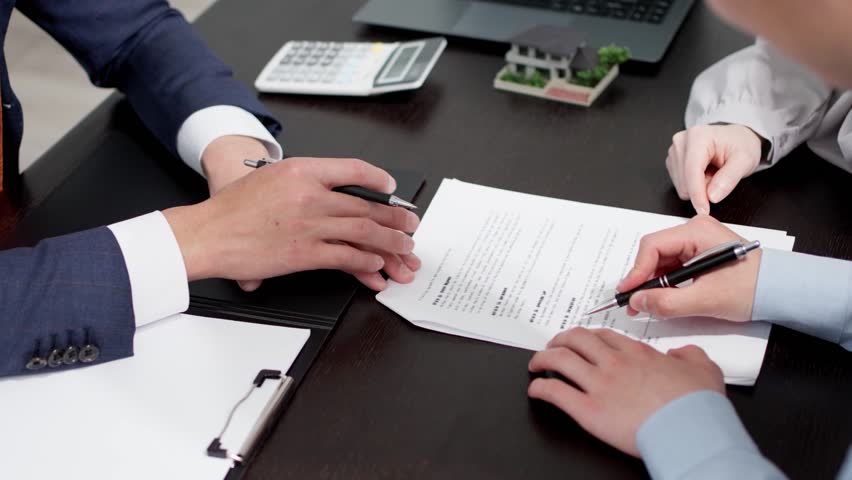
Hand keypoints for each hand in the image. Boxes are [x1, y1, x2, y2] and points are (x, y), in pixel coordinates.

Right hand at [162, 157, 420, 289]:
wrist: (207, 233)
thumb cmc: (232, 209)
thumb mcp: (270, 177)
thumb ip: (304, 182)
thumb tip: (332, 197)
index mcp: (302, 170)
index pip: (353, 169)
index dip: (378, 179)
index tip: (389, 188)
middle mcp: (310, 194)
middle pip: (366, 205)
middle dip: (394, 217)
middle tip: (410, 224)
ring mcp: (310, 225)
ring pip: (364, 231)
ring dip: (390, 242)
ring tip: (404, 248)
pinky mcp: (305, 253)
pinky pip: (346, 256)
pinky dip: (366, 261)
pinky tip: (376, 264)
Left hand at [528, 327, 724, 456]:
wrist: (691, 431)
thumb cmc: (697, 405)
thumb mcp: (704, 368)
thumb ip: (690, 355)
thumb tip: (682, 353)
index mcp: (637, 353)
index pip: (603, 336)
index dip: (588, 336)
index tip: (583, 341)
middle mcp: (614, 363)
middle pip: (576, 339)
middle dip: (560, 340)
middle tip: (554, 346)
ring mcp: (599, 385)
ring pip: (559, 360)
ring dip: (542, 359)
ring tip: (537, 363)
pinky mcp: (588, 410)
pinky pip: (555, 392)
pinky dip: (540, 388)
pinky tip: (536, 390)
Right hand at [618, 215, 759, 320]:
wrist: (781, 290)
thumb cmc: (753, 289)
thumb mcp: (707, 300)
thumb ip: (668, 302)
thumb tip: (637, 302)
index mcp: (697, 232)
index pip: (653, 246)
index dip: (636, 271)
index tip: (627, 293)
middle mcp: (695, 231)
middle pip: (654, 252)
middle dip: (642, 278)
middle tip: (633, 303)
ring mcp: (697, 241)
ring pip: (662, 260)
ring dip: (652, 282)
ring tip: (645, 304)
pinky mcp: (700, 253)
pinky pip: (673, 265)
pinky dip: (665, 282)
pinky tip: (661, 298)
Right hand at [666, 124, 762, 214]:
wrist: (736, 138)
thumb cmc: (740, 144)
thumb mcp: (745, 160)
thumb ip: (729, 178)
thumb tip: (712, 196)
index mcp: (698, 137)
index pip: (692, 171)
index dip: (697, 194)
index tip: (704, 210)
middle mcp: (682, 142)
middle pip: (684, 181)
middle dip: (702, 188)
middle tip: (720, 177)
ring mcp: (674, 151)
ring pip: (681, 185)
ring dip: (698, 186)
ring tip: (713, 172)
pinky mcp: (672, 160)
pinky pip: (679, 184)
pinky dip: (694, 184)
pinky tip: (704, 173)